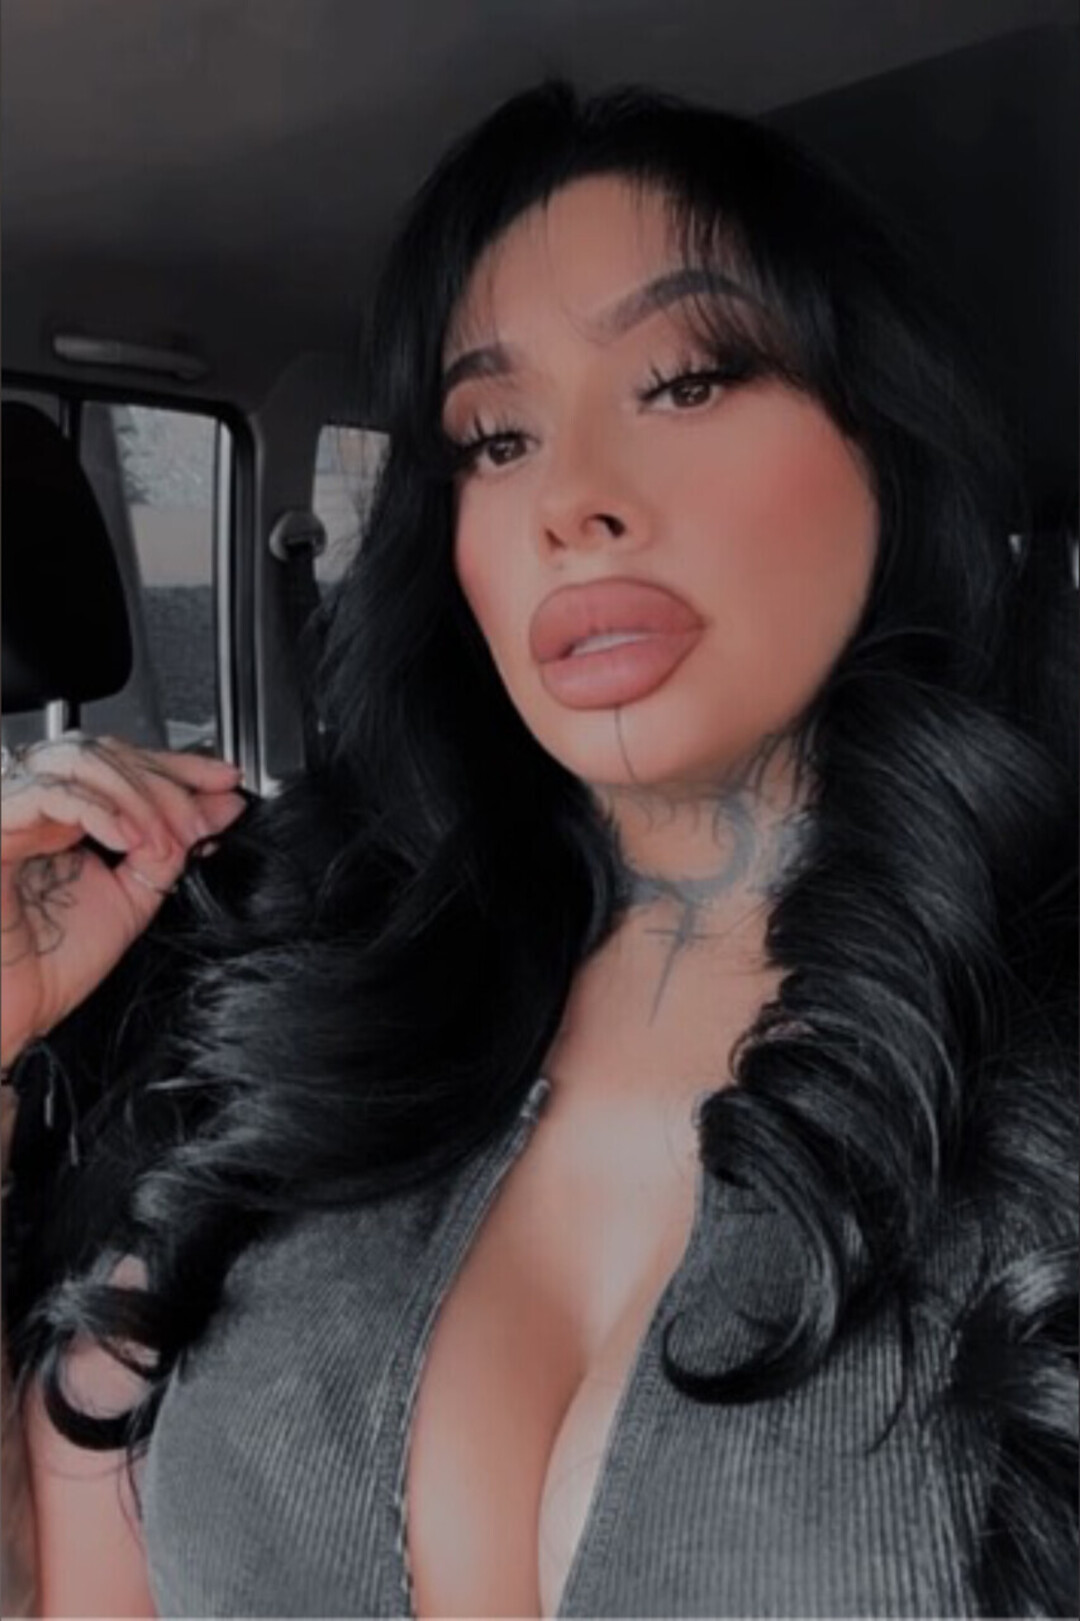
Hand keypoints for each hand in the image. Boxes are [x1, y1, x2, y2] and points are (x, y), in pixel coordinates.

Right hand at [0, 734, 246, 1072]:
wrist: (13, 1012)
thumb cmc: (52, 966)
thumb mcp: (134, 897)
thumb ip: (173, 850)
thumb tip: (223, 807)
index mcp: (66, 818)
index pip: (123, 762)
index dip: (178, 765)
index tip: (225, 780)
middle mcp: (36, 808)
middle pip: (104, 752)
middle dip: (165, 781)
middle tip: (199, 820)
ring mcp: (12, 814)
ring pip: (77, 760)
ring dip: (136, 793)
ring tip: (163, 837)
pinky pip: (44, 794)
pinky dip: (97, 808)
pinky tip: (128, 838)